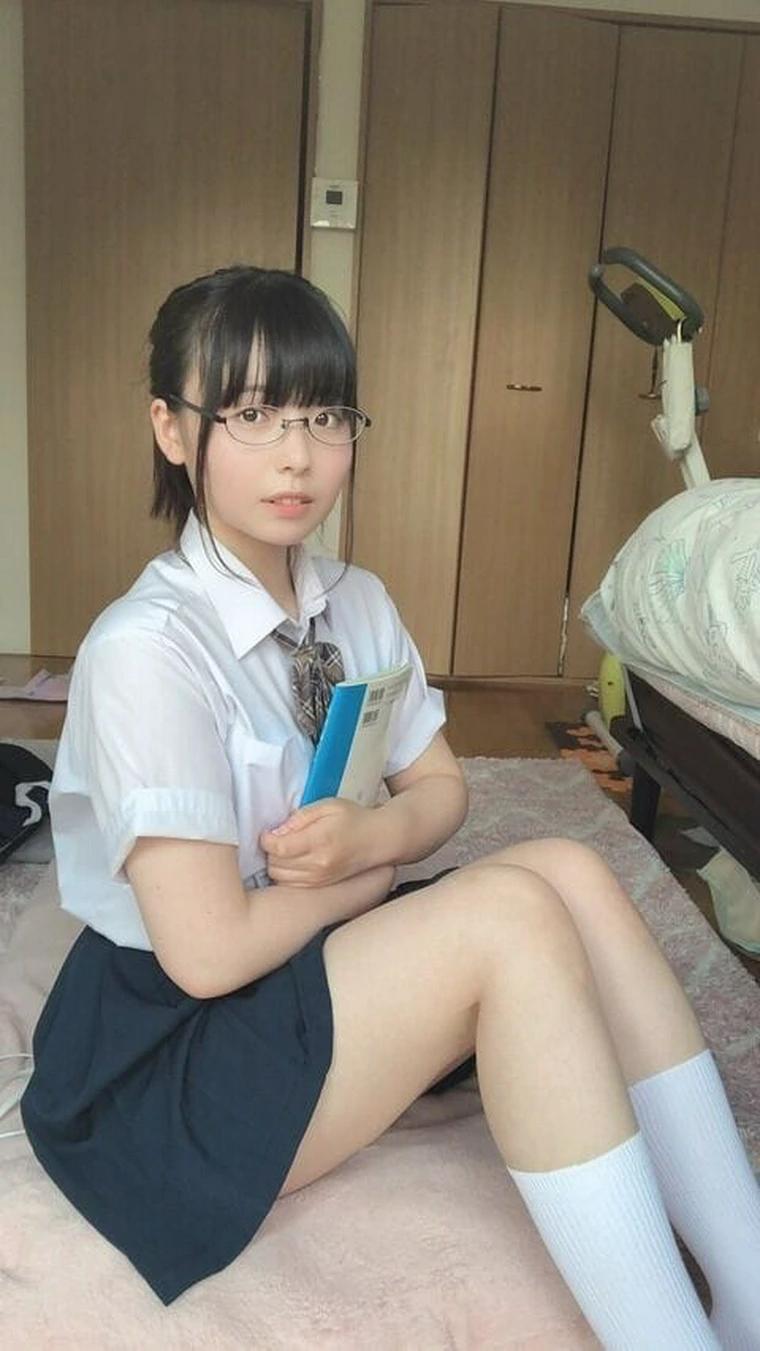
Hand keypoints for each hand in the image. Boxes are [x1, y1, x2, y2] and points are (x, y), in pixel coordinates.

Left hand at [260, 799, 379, 886]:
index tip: (269, 832)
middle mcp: (319, 864)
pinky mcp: (321, 886)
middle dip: (270, 851)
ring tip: (285, 850)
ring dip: (276, 863)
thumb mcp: (327, 806)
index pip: (279, 848)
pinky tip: (292, 862)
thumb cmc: (355, 819)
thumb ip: (300, 817)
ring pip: (280, 877)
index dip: (267, 839)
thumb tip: (277, 831)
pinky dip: (285, 874)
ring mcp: (320, 878)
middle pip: (276, 864)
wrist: (378, 840)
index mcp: (320, 841)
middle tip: (277, 838)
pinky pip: (290, 885)